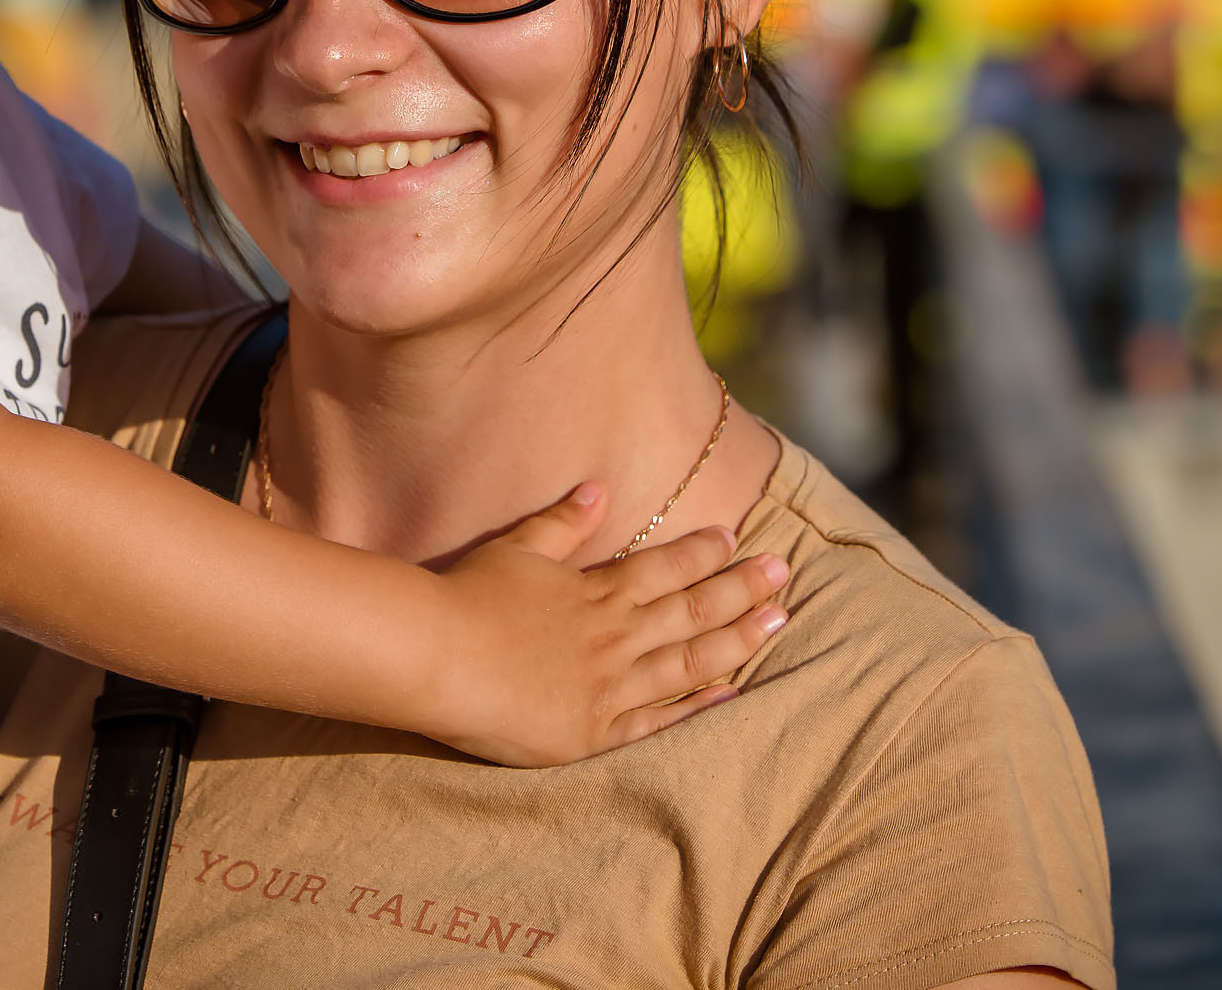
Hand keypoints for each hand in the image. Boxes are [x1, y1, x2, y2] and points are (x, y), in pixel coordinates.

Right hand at [418, 485, 789, 766]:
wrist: (437, 656)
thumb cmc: (467, 596)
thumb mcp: (517, 548)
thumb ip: (563, 522)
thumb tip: (600, 488)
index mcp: (598, 590)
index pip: (666, 566)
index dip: (705, 552)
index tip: (737, 538)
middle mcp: (615, 635)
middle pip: (693, 609)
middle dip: (742, 589)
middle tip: (784, 575)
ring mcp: (611, 687)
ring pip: (690, 661)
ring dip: (738, 640)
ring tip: (778, 622)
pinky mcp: (595, 733)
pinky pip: (659, 723)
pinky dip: (698, 708)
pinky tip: (731, 696)